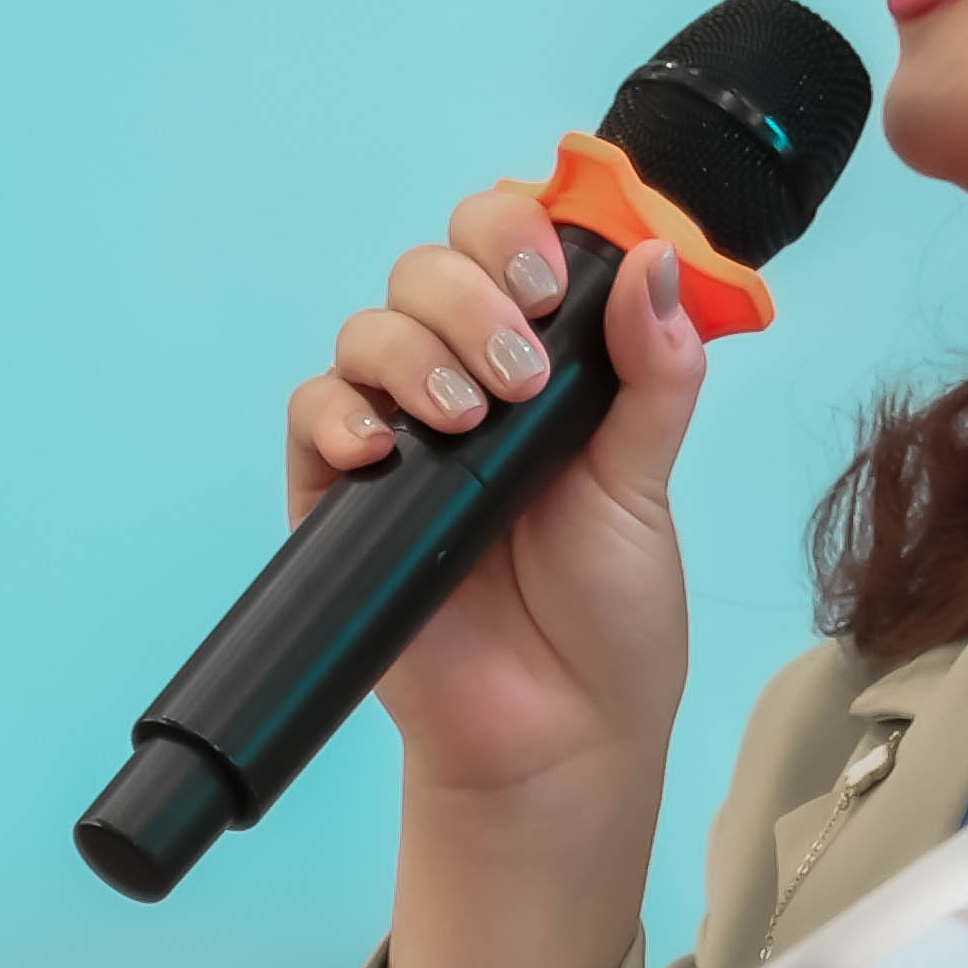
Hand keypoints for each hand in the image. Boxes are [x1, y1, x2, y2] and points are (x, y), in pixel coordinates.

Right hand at [289, 193, 708, 809]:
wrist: (557, 733)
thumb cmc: (610, 618)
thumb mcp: (648, 485)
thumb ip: (655, 374)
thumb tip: (657, 258)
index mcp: (543, 367)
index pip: (507, 247)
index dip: (517, 234)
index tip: (554, 283)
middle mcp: (466, 383)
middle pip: (429, 268)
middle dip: (472, 296)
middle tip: (519, 373)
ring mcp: (399, 436)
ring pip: (370, 328)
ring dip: (418, 352)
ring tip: (471, 422)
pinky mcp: (338, 495)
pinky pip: (311, 413)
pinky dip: (340, 413)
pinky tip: (385, 447)